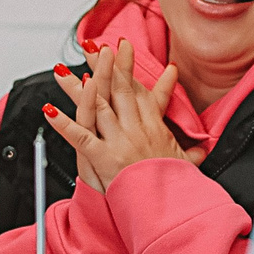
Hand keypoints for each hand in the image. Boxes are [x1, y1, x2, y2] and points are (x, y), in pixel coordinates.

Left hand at [45, 40, 204, 190]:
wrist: (170, 206)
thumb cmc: (174, 187)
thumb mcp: (184, 162)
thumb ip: (190, 151)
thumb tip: (203, 149)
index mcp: (153, 126)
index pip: (137, 89)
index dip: (126, 67)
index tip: (120, 48)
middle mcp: (135, 128)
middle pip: (115, 89)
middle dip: (103, 65)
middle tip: (92, 46)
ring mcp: (119, 141)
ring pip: (95, 105)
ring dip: (77, 86)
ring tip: (62, 71)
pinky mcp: (104, 157)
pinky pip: (79, 136)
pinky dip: (63, 124)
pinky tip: (50, 111)